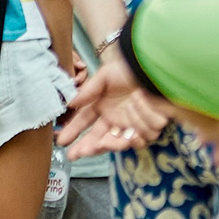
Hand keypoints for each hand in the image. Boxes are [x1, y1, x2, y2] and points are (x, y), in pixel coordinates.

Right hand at [57, 55, 171, 157]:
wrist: (156, 68)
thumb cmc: (131, 70)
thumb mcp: (106, 76)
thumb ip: (88, 91)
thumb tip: (70, 104)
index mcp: (103, 107)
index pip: (84, 123)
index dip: (73, 132)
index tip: (62, 142)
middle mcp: (116, 119)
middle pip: (100, 141)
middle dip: (90, 147)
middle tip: (83, 150)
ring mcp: (132, 125)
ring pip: (121, 144)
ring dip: (115, 142)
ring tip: (110, 135)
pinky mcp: (149, 127)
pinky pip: (143, 137)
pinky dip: (138, 131)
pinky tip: (134, 124)